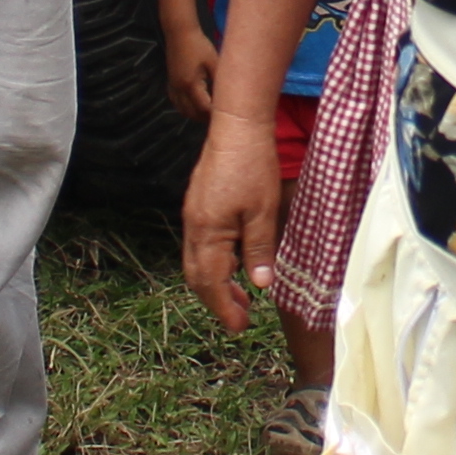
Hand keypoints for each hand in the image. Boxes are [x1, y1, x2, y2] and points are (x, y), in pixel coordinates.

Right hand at [162, 24, 218, 123]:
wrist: (180, 33)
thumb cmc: (199, 46)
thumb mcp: (214, 62)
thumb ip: (220, 81)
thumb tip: (230, 95)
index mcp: (191, 84)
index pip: (203, 108)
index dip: (214, 115)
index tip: (226, 117)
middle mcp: (180, 89)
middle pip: (192, 113)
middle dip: (205, 118)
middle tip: (220, 118)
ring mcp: (173, 87)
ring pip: (183, 110)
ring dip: (195, 115)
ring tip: (209, 115)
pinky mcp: (171, 83)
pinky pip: (177, 103)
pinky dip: (186, 108)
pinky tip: (194, 106)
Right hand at [179, 107, 280, 333]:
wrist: (237, 129)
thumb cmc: (252, 167)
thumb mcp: (263, 213)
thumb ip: (259, 251)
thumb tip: (261, 286)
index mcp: (207, 232)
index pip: (211, 282)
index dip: (224, 307)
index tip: (239, 326)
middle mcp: (193, 227)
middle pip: (197, 276)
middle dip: (217, 300)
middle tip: (241, 317)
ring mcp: (193, 216)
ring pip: (196, 262)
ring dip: (215, 282)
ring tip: (241, 295)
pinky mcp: (197, 206)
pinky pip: (199, 245)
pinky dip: (214, 263)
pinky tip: (234, 263)